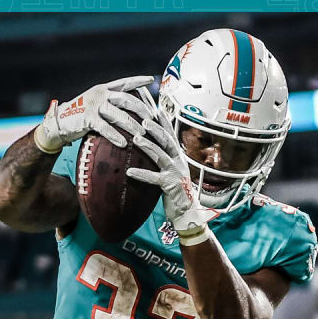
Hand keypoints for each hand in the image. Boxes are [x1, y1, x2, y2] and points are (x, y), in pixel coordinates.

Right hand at [33, 76, 155, 153]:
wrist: (58, 122)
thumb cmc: (80, 116)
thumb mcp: (95, 104)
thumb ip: (110, 104)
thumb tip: (130, 112)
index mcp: (103, 89)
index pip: (125, 82)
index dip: (138, 80)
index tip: (151, 79)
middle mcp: (100, 94)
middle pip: (127, 99)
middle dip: (142, 109)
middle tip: (153, 119)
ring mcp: (94, 105)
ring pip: (119, 114)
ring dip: (133, 125)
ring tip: (143, 134)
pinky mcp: (87, 118)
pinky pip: (105, 128)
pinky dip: (115, 136)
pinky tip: (124, 143)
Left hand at [127, 104, 210, 244]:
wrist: (188, 212)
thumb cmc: (175, 189)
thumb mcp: (170, 168)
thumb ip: (162, 155)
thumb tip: (149, 142)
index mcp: (177, 154)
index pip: (169, 131)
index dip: (161, 118)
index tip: (152, 106)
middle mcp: (178, 160)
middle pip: (166, 139)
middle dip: (155, 127)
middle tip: (142, 118)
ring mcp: (176, 172)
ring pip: (162, 155)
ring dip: (148, 145)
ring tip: (135, 138)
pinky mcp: (171, 186)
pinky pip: (155, 179)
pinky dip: (142, 174)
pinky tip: (130, 172)